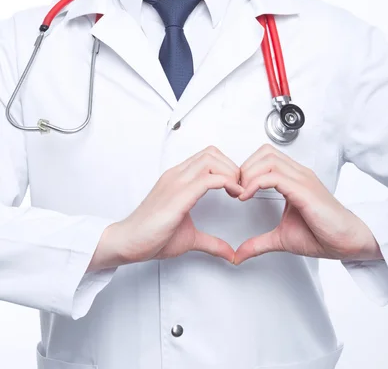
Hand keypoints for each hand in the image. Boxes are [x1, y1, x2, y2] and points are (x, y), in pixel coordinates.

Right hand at [114, 147, 242, 264]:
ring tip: (238, 191)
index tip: (237, 187)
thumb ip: (212, 242)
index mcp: (177, 179)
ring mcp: (176, 183)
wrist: (127, 242)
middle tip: (240, 188)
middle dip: (232, 167)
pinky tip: (234, 195)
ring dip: (230, 172)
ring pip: (211, 160)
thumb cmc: (151, 237)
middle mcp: (177, 175)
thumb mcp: (190, 238)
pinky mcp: (178, 196)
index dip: (227, 167)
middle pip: (211, 152)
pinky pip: (207, 179)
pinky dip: (227, 183)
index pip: (207, 156)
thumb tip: (230, 254)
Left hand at [234, 145, 381, 265]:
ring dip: (248, 174)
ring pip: (267, 159)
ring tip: (241, 194)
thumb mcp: (281, 238)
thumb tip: (238, 254)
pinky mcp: (304, 190)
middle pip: (264, 152)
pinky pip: (274, 176)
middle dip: (245, 168)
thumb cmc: (323, 235)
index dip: (246, 169)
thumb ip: (258, 243)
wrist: (348, 242)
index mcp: (294, 178)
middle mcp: (298, 174)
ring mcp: (302, 179)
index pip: (265, 157)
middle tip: (236, 190)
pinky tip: (247, 197)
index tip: (236, 190)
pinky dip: (255, 183)